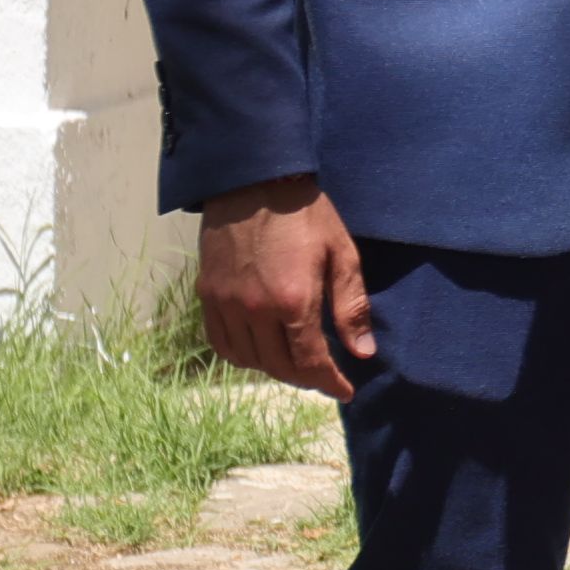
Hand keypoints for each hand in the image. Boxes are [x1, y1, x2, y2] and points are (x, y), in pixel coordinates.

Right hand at [197, 175, 375, 396]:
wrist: (253, 179)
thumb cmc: (305, 214)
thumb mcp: (340, 254)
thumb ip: (350, 307)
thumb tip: (362, 353)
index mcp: (293, 301)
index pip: (311, 362)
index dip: (330, 382)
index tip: (346, 390)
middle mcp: (255, 310)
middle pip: (279, 367)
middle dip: (306, 379)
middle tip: (324, 376)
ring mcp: (226, 304)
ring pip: (248, 360)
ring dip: (274, 369)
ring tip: (295, 363)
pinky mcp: (207, 294)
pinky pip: (220, 342)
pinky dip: (241, 356)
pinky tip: (259, 350)